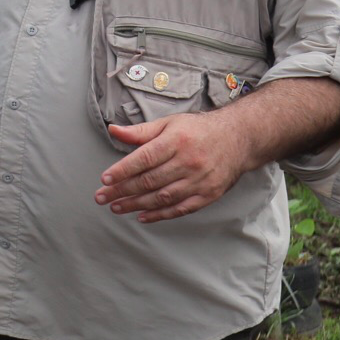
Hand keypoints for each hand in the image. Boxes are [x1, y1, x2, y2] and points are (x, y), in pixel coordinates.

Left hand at [98, 113, 254, 222]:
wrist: (238, 139)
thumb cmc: (198, 130)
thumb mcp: (169, 123)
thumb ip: (140, 131)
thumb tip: (113, 130)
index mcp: (176, 141)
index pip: (144, 158)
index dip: (123, 170)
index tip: (105, 178)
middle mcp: (188, 162)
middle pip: (150, 180)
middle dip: (122, 190)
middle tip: (101, 197)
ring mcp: (200, 180)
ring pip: (162, 197)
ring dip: (136, 205)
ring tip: (116, 207)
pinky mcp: (208, 194)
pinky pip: (181, 208)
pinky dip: (160, 215)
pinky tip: (143, 216)